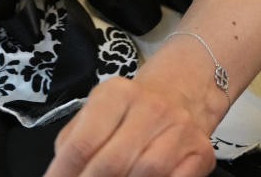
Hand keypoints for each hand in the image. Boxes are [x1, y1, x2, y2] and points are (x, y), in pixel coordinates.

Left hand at [44, 75, 215, 176]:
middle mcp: (150, 106)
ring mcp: (178, 128)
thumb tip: (59, 175)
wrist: (182, 91)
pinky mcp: (200, 151)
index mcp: (116, 93)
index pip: (82, 143)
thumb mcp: (97, 111)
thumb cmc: (130, 110)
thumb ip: (74, 142)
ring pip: (146, 172)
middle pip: (112, 163)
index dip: (64, 174)